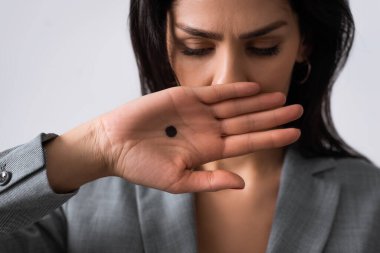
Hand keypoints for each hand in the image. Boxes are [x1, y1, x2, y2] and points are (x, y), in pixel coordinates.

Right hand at [97, 82, 301, 192]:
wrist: (114, 144)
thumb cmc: (142, 167)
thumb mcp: (178, 181)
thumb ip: (211, 181)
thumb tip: (242, 183)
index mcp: (208, 151)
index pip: (248, 143)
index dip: (271, 137)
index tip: (294, 133)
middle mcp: (208, 130)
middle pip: (247, 122)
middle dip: (273, 116)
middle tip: (298, 109)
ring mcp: (198, 113)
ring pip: (236, 105)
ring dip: (259, 101)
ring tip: (282, 96)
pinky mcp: (185, 98)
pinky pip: (215, 92)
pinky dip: (234, 89)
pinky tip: (253, 88)